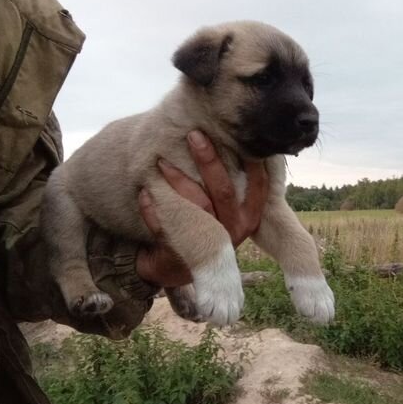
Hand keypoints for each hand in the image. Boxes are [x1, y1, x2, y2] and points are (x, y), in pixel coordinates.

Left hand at [135, 130, 268, 285]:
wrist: (177, 268)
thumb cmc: (204, 227)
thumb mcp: (224, 211)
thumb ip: (229, 184)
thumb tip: (231, 140)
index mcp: (249, 217)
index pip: (258, 186)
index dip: (251, 162)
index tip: (237, 135)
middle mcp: (234, 230)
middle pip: (223, 191)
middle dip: (208, 160)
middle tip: (194, 135)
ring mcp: (211, 243)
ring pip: (197, 206)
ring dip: (178, 181)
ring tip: (162, 161)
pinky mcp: (185, 254)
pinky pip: (168, 226)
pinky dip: (153, 208)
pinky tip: (145, 191)